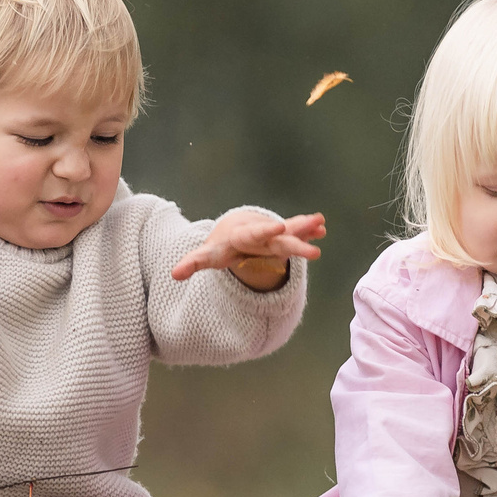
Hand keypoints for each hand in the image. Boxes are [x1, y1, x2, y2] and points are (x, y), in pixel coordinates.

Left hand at [169, 208, 325, 290]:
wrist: (233, 229)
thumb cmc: (220, 246)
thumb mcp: (208, 255)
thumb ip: (193, 262)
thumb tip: (174, 274)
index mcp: (244, 236)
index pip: (255, 233)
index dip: (266, 231)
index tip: (280, 226)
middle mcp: (261, 233)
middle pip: (279, 239)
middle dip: (295, 240)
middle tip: (313, 251)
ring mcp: (274, 235)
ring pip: (291, 231)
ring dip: (306, 228)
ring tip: (321, 222)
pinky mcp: (282, 237)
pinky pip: (297, 234)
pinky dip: (308, 231)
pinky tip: (322, 229)